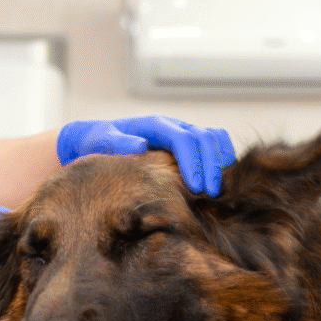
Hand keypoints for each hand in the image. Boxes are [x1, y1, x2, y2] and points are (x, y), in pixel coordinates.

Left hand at [56, 115, 235, 196]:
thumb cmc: (98, 143)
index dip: (193, 162)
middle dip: (212, 166)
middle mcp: (174, 126)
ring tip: (219, 191)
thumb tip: (139, 146)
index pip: (184, 138)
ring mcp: (184, 134)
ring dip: (221, 162)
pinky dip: (221, 162)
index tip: (196, 188)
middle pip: (205, 138)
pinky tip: (218, 185)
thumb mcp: (101, 141)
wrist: (98, 140)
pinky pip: (214, 146)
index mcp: (155, 125)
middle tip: (212, 196)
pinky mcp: (188, 146)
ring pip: (215, 139)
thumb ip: (117, 143)